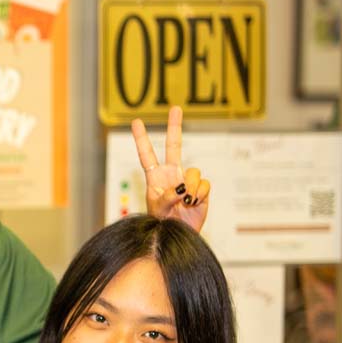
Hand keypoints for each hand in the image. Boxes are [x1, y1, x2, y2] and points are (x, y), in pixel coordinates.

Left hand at [131, 106, 210, 232]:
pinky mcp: (201, 189)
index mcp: (155, 177)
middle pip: (174, 146)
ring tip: (185, 202)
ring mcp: (187, 181)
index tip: (136, 122)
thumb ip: (166, 197)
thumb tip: (182, 187)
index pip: (146, 155)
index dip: (141, 138)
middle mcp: (171, 175)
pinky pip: (205, 184)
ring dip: (191, 188)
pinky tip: (194, 203)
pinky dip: (200, 194)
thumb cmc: (162, 223)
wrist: (178, 234)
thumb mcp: (158, 210)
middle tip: (175, 108)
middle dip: (174, 127)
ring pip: (194, 171)